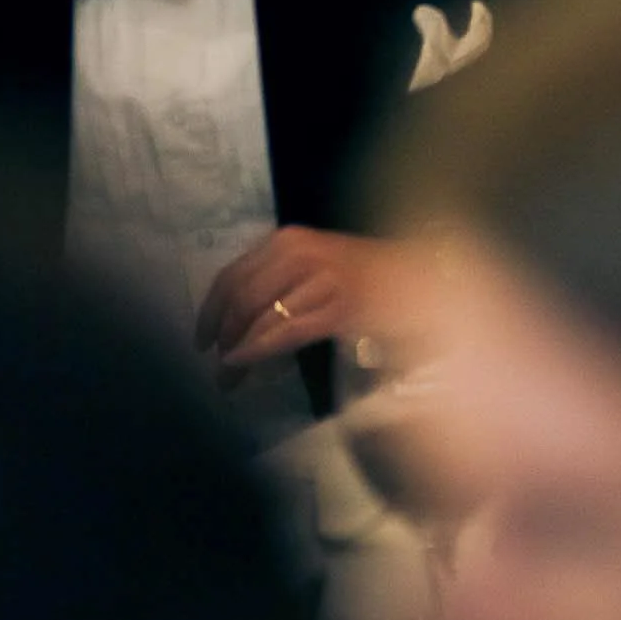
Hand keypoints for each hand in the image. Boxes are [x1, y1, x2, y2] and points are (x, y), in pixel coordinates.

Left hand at [196, 226, 401, 373]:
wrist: (419, 277)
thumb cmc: (362, 277)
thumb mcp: (311, 267)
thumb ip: (276, 282)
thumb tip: (231, 321)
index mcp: (289, 241)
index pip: (232, 274)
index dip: (210, 310)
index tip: (201, 340)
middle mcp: (301, 252)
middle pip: (241, 296)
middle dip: (222, 334)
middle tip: (212, 365)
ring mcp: (322, 277)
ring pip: (261, 315)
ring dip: (238, 351)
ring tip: (227, 378)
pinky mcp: (342, 305)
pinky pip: (289, 330)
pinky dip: (260, 349)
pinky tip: (246, 364)